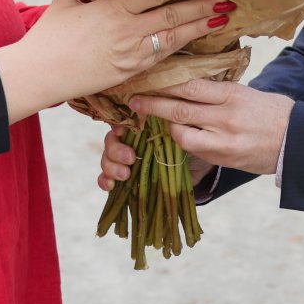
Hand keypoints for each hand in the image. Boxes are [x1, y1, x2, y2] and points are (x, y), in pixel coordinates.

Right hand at [0, 0, 233, 122]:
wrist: (41, 74)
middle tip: (227, 0)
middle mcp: (128, 29)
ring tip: (222, 20)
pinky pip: (162, 58)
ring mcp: (132, 53)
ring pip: (174, 38)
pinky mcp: (131, 72)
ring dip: (199, 28)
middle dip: (202, 7)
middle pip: (174, 14)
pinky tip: (196, 43)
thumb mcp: (62, 5)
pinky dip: (181, 49)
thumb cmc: (49, 38)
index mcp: (114, 8)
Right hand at [97, 124, 214, 191]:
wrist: (199, 167)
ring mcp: (126, 159)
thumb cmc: (190, 142)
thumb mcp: (181, 132)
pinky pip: (106, 177)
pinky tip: (110, 186)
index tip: (121, 132)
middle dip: (116, 150)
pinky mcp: (126, 176)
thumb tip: (160, 117)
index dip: (117, 126)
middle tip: (131, 158)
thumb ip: (168, 124)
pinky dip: (104, 180)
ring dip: (111, 166)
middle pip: (111, 141)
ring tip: (126, 175)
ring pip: (107, 158)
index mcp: (142, 125)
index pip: (121, 122)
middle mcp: (130, 140)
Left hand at [129, 79, 294, 175]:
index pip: (191, 86)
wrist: (296, 140)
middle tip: (134, 101)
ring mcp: (224, 141)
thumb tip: (187, 86)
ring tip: (156, 120)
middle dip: (153, 105)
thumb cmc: (272, 111)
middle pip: (180, 109)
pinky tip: (178, 135)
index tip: (147, 80)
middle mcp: (226, 117)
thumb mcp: (247, 92)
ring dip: (167, 127)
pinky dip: (183, 141)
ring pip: (183, 134)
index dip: (165, 83)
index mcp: (232, 94)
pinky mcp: (224, 159)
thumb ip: (218, 91)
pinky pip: (194, 150)